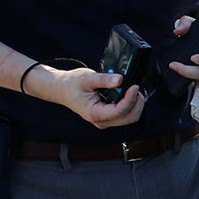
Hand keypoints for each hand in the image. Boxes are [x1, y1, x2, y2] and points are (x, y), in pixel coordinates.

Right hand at [30, 65, 145, 128]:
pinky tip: (128, 95)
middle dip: (136, 103)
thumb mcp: (86, 77)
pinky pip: (125, 115)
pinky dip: (131, 106)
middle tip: (136, 87)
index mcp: (95, 113)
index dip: (130, 98)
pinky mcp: (108, 118)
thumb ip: (104, 79)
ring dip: (135, 105)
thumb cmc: (71, 84)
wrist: (61, 89)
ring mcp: (105, 121)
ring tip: (132, 90)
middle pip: (129, 117)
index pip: (120, 111)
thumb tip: (120, 79)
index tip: (134, 86)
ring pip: (129, 118)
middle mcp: (101, 121)